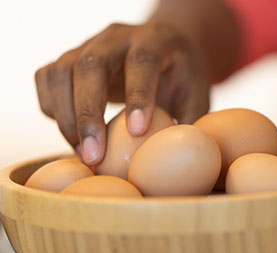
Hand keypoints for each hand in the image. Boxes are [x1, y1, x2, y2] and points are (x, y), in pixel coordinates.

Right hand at [35, 22, 209, 164]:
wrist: (162, 49)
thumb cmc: (181, 78)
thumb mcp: (196, 96)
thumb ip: (188, 122)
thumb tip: (175, 158)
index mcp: (155, 41)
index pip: (142, 62)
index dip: (138, 95)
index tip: (137, 131)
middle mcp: (117, 37)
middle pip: (91, 65)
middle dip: (88, 113)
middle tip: (93, 156)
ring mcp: (88, 44)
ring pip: (62, 72)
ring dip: (66, 117)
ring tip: (82, 153)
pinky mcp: (69, 58)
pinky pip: (47, 79)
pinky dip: (51, 108)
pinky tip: (71, 133)